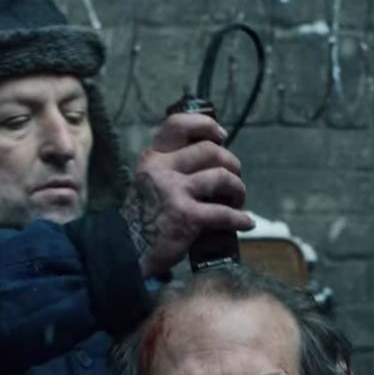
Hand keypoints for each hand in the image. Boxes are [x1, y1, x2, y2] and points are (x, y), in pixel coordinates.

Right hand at [121, 113, 252, 276]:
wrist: (126, 250)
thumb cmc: (143, 216)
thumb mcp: (148, 181)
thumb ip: (171, 167)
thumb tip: (212, 160)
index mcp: (153, 158)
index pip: (178, 125)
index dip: (205, 125)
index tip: (221, 136)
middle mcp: (162, 169)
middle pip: (210, 150)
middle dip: (231, 163)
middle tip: (234, 178)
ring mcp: (174, 192)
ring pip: (221, 177)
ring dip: (238, 188)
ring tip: (238, 199)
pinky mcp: (186, 216)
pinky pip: (224, 213)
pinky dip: (240, 219)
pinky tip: (246, 223)